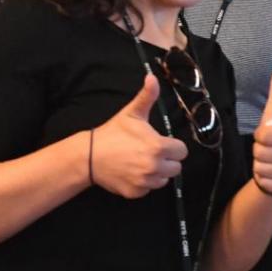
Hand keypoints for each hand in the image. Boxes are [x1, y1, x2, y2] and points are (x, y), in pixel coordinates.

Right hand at [90, 75, 187, 197]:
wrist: (89, 155)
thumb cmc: (113, 133)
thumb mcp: (132, 113)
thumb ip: (147, 96)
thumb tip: (152, 77)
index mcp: (158, 147)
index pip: (182, 151)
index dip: (173, 146)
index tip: (162, 143)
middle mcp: (154, 167)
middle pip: (176, 167)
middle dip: (167, 160)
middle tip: (151, 152)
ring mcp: (145, 182)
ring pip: (164, 180)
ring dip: (157, 172)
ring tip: (142, 161)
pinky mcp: (135, 193)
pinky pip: (149, 189)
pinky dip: (144, 183)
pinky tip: (133, 172)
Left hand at [252, 64, 271, 196]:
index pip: (263, 135)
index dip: (258, 136)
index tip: (265, 136)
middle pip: (260, 152)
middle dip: (257, 152)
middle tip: (266, 151)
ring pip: (261, 168)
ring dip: (259, 166)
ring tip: (268, 162)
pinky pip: (265, 182)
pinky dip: (263, 180)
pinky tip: (270, 175)